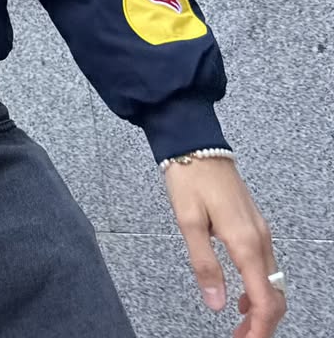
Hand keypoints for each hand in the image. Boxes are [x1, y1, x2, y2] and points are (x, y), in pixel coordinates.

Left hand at [163, 158, 285, 336]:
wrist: (196, 143)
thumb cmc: (190, 178)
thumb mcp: (188, 222)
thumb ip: (204, 264)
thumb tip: (217, 304)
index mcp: (246, 242)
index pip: (265, 299)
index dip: (259, 329)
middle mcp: (260, 238)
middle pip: (275, 295)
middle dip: (262, 324)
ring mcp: (260, 230)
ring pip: (273, 281)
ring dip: (261, 307)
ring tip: (240, 324)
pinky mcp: (253, 224)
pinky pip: (265, 265)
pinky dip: (259, 287)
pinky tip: (241, 294)